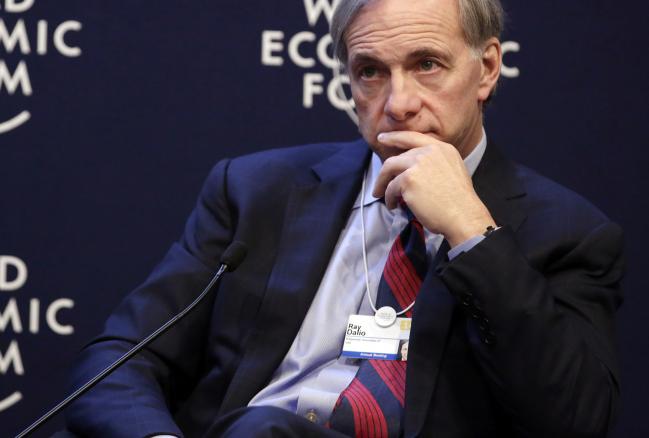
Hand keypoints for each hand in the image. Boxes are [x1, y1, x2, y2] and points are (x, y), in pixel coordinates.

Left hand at [372, 131, 495, 246]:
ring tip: (380, 195)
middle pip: (398, 157)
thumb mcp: (452, 171)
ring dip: (382, 184)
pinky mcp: (408, 179)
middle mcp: (429, 152)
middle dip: (385, 173)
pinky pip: (391, 187)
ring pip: (389, 169)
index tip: (382, 137)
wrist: (463, 216)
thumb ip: (434, 164)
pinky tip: (393, 206)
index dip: (395, 136)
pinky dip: (389, 198)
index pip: (413, 137)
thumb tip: (412, 170)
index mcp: (442, 148)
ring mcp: (418, 164)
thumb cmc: (458, 202)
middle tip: (379, 185)